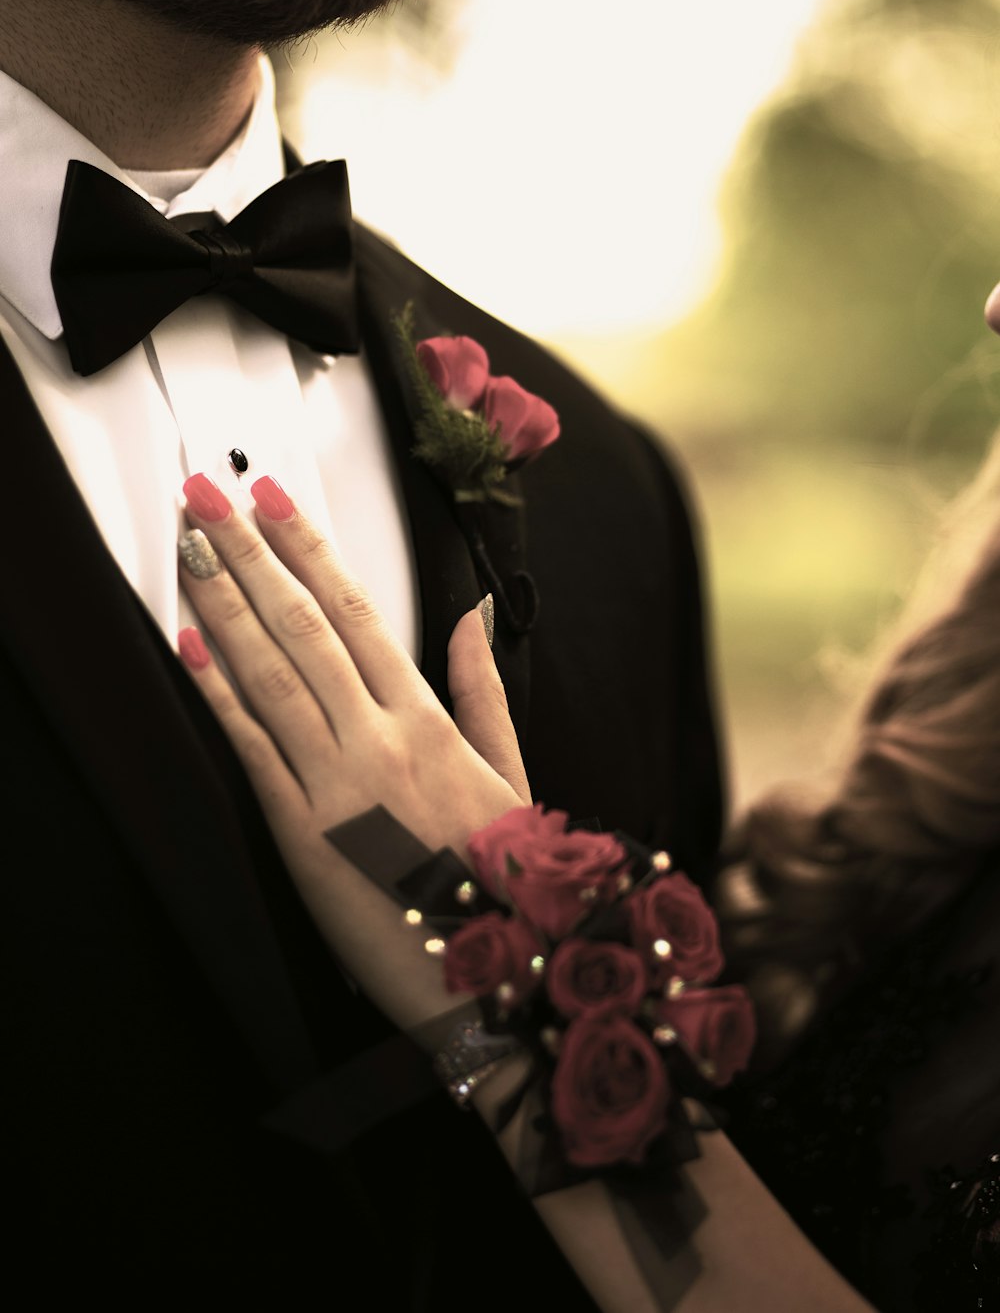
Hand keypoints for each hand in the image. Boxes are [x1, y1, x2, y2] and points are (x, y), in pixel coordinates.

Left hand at [176, 473, 529, 990]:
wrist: (495, 971)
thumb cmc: (504, 874)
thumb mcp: (509, 772)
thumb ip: (483, 690)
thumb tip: (475, 617)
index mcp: (428, 719)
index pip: (357, 610)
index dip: (308, 547)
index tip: (273, 497)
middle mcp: (378, 738)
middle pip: (303, 625)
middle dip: (250, 553)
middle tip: (208, 496)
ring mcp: (336, 783)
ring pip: (272, 675)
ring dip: (224, 605)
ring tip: (190, 551)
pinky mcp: (301, 834)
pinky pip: (253, 751)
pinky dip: (219, 695)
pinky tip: (190, 648)